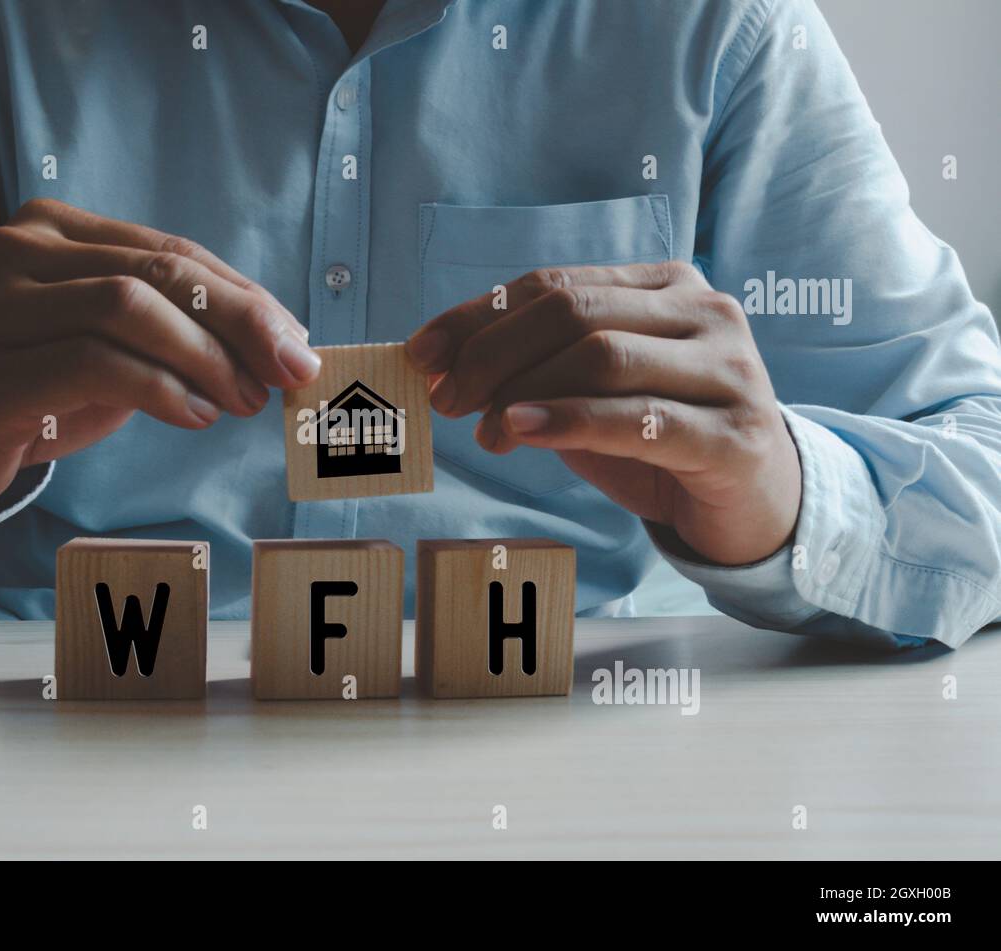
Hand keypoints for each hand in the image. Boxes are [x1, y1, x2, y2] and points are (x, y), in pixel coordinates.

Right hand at [0, 198, 319, 514]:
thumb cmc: (33, 387)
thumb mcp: (106, 344)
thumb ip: (172, 327)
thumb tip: (275, 341)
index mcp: (52, 228)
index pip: (171, 251)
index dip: (244, 296)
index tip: (294, 342)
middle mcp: (17, 249)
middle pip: (159, 272)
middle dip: (241, 320)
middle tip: (289, 371)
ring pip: (129, 308)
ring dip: (205, 358)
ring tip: (243, 400)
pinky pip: (96, 363)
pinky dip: (161, 389)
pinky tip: (194, 415)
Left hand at [406, 260, 800, 565]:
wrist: (758, 503)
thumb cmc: (664, 440)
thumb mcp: (595, 394)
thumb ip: (538, 369)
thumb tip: (446, 365)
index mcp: (666, 286)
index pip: (554, 285)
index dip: (479, 316)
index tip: (423, 352)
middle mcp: (704, 312)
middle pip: (574, 313)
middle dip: (492, 354)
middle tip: (447, 399)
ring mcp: (727, 370)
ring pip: (602, 356)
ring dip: (523, 391)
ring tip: (483, 433)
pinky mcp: (734, 435)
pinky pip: (639, 418)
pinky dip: (570, 420)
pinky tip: (521, 430)